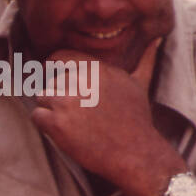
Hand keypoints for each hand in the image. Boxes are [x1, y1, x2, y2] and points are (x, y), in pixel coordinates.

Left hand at [31, 37, 172, 188]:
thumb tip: (157, 40)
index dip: (59, 71)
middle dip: (63, 98)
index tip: (68, 87)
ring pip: (43, 97)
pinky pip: (37, 116)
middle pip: (52, 81)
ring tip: (79, 125)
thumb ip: (144, 60)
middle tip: (84, 115)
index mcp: (96, 68)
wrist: (137, 155)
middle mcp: (80, 80)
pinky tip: (69, 134)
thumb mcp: (141, 84)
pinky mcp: (57, 123)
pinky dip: (48, 127)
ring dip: (55, 112)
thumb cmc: (137, 120)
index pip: (59, 57)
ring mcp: (67, 101)